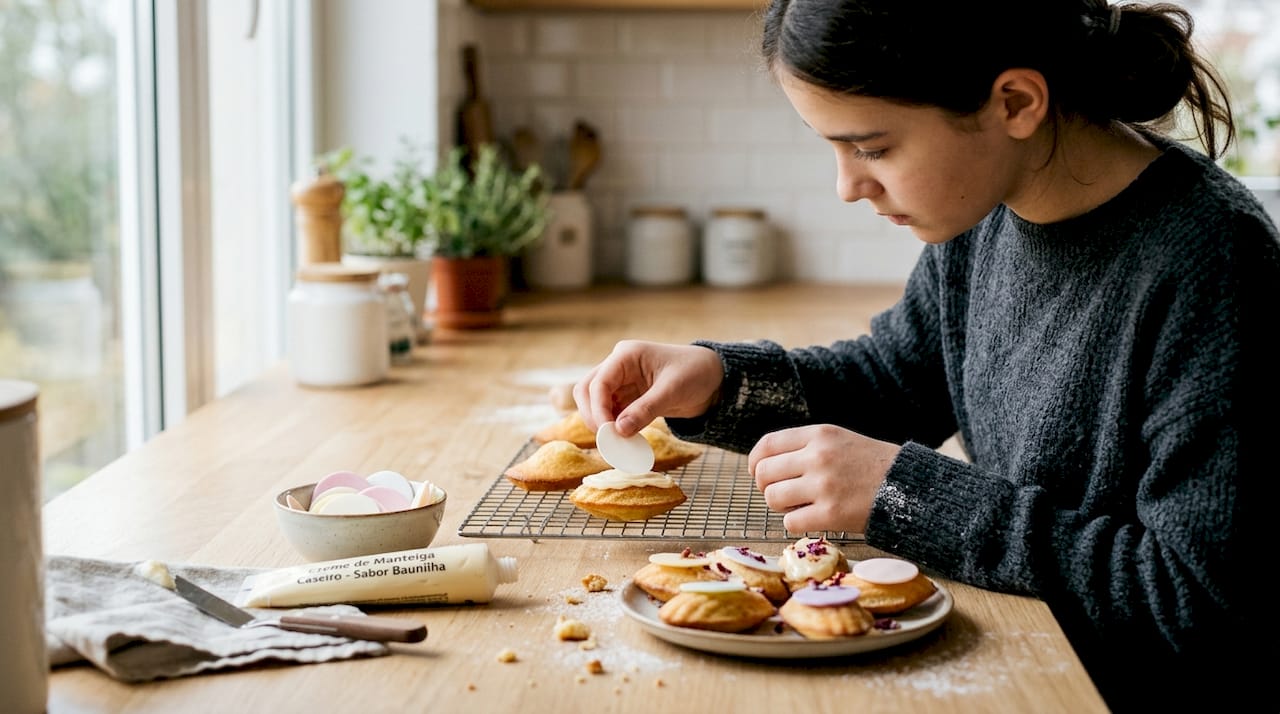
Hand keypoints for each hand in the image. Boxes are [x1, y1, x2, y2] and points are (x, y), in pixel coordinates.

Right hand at [575, 340, 723, 436]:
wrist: (712, 378)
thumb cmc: (695, 374)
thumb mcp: (672, 391)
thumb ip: (645, 409)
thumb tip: (619, 431)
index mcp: (627, 355)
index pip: (598, 383)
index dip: (598, 409)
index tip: (608, 433)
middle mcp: (618, 366)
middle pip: (587, 391)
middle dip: (593, 416)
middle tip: (607, 440)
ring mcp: (621, 381)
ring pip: (595, 402)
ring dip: (601, 423)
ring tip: (616, 444)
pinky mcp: (627, 397)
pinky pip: (610, 412)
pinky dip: (613, 427)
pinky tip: (624, 441)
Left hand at [748, 424, 899, 533]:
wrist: (907, 487)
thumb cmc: (871, 465)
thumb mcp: (839, 440)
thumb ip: (805, 446)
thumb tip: (765, 464)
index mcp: (819, 435)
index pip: (767, 445)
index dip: (755, 462)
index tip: (757, 472)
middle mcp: (818, 457)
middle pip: (764, 473)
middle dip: (766, 486)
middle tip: (780, 493)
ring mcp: (823, 486)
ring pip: (772, 498)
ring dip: (780, 506)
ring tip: (798, 505)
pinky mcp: (830, 514)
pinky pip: (790, 522)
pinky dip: (795, 523)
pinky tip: (811, 517)